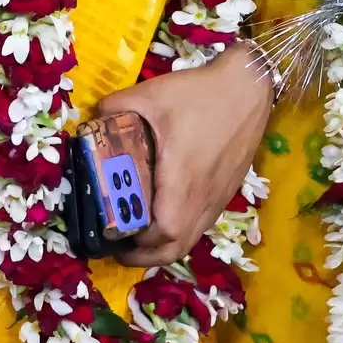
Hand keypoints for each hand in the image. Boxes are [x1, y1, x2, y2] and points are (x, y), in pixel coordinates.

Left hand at [94, 45, 272, 266]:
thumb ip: (116, 106)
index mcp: (183, 179)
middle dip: (146, 256)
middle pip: (176, 247)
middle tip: (120, 246)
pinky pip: (200, 224)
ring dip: (164, 245)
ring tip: (139, 234)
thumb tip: (93, 119)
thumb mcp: (151, 94)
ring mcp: (218, 197)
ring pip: (191, 239)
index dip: (138, 242)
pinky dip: (180, 230)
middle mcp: (203, 197)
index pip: (164, 231)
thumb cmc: (200, 94)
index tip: (113, 235)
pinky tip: (165, 211)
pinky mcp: (226, 191)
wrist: (249, 86)